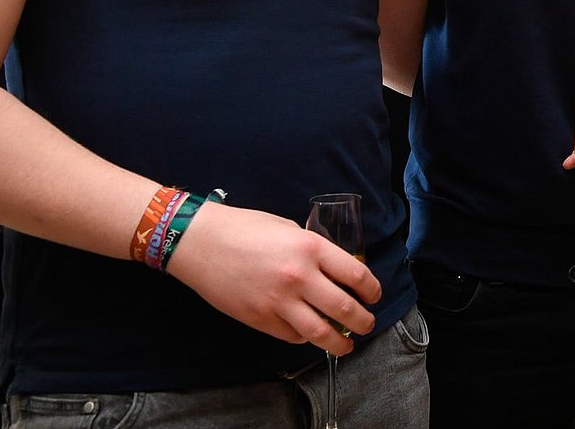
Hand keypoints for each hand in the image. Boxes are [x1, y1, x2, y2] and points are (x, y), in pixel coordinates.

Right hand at [164, 202, 378, 354]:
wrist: (199, 242)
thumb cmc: (243, 228)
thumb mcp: (288, 228)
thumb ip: (313, 248)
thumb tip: (332, 267)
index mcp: (311, 248)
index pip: (357, 276)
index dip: (372, 289)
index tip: (375, 296)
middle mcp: (300, 277)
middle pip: (344, 309)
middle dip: (363, 321)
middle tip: (368, 324)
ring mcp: (279, 302)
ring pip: (320, 332)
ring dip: (340, 342)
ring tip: (347, 345)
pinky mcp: (259, 319)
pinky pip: (291, 335)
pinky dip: (305, 338)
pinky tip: (309, 335)